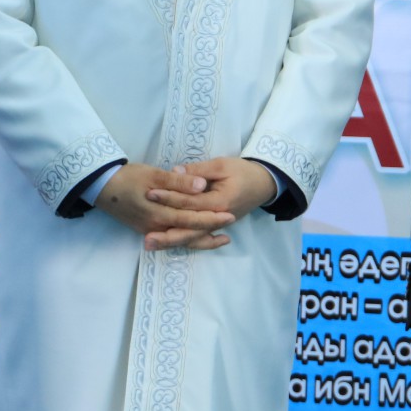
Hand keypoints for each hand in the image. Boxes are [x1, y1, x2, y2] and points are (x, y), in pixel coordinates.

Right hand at [95, 162, 235, 251]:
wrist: (100, 186)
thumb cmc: (127, 177)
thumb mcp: (153, 175)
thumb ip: (178, 182)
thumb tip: (201, 186)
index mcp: (159, 213)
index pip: (191, 218)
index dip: (211, 217)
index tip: (230, 213)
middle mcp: (156, 227)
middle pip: (189, 233)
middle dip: (211, 230)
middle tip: (231, 224)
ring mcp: (151, 230)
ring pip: (182, 239)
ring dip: (202, 239)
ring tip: (222, 238)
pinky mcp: (147, 229)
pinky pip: (173, 237)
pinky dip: (188, 238)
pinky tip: (198, 235)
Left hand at [145, 157, 278, 238]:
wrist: (264, 184)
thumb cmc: (243, 171)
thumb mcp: (221, 165)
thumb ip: (198, 171)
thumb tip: (175, 172)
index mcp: (220, 202)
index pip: (190, 203)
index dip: (169, 198)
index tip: (150, 194)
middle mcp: (218, 218)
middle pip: (189, 229)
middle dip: (167, 234)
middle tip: (145, 237)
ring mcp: (217, 225)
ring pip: (192, 237)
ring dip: (171, 242)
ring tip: (150, 244)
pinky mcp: (216, 226)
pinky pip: (198, 238)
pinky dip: (184, 242)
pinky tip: (167, 246)